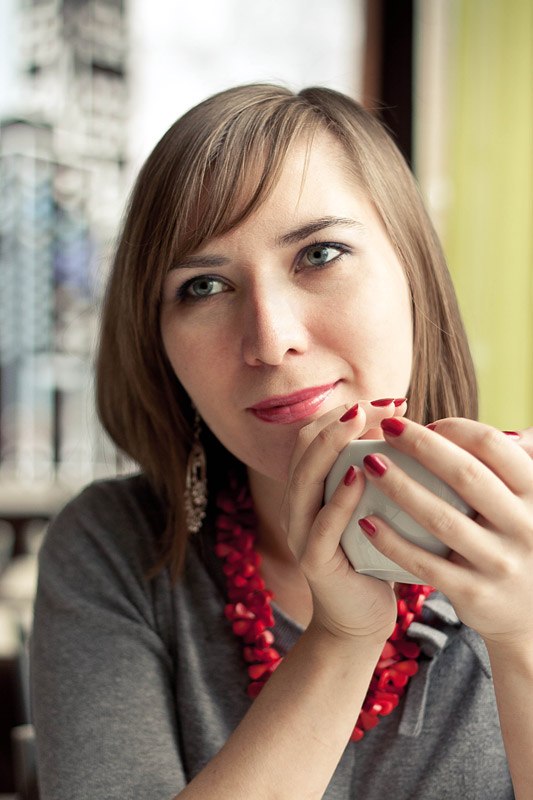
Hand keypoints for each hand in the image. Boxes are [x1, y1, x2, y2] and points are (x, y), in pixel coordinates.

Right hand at [280, 398, 406, 643]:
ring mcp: (299, 532)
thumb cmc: (374, 558)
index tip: (390, 402)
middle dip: (341, 418)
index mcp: (309, 489)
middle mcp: (297, 505)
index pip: (315, 435)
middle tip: (382, 405)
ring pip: (305, 477)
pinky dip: (338, 497)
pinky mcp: (313, 560)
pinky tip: (358, 476)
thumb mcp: (373, 510)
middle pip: (305, 446)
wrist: (359, 619)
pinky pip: (320, 523)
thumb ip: (378, 477)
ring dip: (332, 444)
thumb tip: (417, 436)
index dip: (346, 411)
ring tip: (360, 422)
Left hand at [356, 417, 532, 646]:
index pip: (494, 447)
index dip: (457, 429)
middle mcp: (524, 527)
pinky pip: (425, 564)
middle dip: (422, 446)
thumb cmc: (520, 544)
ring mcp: (498, 563)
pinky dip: (393, 542)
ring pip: (440, 518)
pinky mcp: (474, 593)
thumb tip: (506, 430)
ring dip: (401, 487)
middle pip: (466, 475)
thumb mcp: (531, 506)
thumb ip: (517, 470)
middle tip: (387, 427)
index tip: (428, 425)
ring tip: (370, 465)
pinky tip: (366, 522)